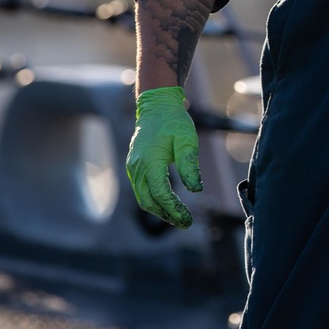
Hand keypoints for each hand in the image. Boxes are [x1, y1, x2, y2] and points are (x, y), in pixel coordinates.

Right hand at [126, 85, 202, 229]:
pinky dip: (153, 200)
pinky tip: (167, 204)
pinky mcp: (134, 166)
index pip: (160, 194)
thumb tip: (196, 190)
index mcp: (149, 161)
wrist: (156, 105)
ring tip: (178, 217)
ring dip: (159, 210)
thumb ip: (189, 164)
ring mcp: (133, 167)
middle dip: (166, 215)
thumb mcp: (187, 140)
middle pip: (148, 201)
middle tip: (185, 223)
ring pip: (143, 198)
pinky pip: (141, 190)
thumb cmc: (174, 121)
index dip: (174, 209)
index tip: (188, 219)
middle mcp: (137, 167)